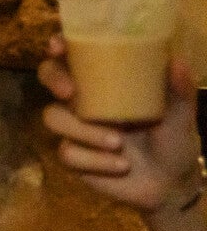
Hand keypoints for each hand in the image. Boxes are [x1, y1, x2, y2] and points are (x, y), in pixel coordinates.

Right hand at [40, 35, 200, 214]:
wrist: (169, 184)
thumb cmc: (174, 141)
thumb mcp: (182, 114)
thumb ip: (179, 90)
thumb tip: (176, 62)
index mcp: (108, 82)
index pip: (76, 55)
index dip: (59, 46)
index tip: (58, 47)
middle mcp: (85, 100)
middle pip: (49, 76)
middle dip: (54, 80)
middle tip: (70, 93)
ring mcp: (74, 127)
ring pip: (53, 118)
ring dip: (85, 132)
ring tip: (118, 144)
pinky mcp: (71, 155)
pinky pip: (67, 152)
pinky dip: (95, 161)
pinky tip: (119, 165)